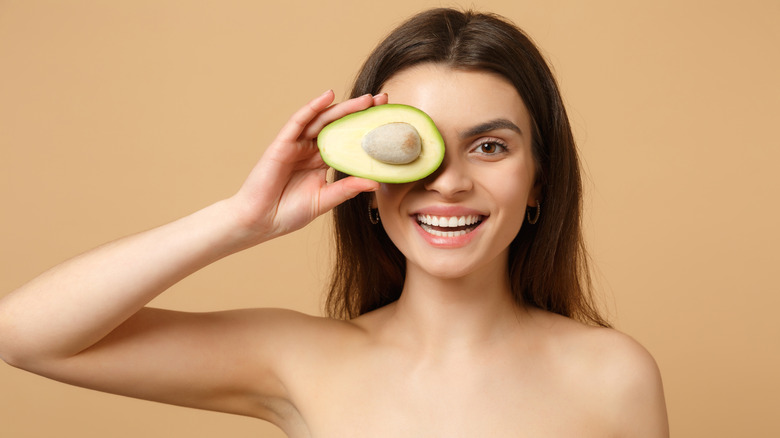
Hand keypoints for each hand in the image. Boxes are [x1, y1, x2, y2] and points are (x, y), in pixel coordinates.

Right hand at [230, 90, 386, 243]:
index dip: (365, 129)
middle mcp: (310, 150)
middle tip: (382, 101)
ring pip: (323, 120)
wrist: (260, 221)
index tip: (387, 120)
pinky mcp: (282, 144)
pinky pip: (298, 121)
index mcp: (322, 163)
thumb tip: (376, 182)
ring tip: (366, 99)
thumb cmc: (288, 213)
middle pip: (338, 126)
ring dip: (343, 108)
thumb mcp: (325, 200)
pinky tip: (328, 97)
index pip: (347, 141)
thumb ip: (347, 189)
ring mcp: (296, 145)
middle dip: (360, 112)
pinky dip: (313, 107)